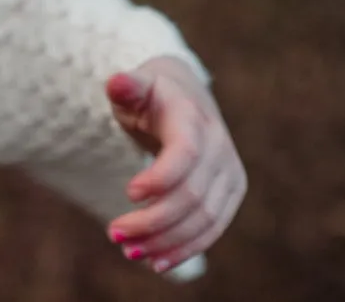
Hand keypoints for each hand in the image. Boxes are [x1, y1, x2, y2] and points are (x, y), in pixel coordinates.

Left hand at [103, 55, 245, 274]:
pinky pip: (213, 229)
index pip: (186, 154)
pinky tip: (157, 262)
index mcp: (193, 119)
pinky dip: (186, 249)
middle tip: (114, 234)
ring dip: (167, 242)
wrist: (185, 97)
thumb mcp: (135, 87)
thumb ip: (125, 87)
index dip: (160, 178)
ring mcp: (230, 173)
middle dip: (153, 221)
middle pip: (192, 196)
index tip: (127, 193)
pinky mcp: (230, 194)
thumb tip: (117, 82)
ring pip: (204, 219)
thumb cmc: (151, 94)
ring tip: (129, 252)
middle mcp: (219, 147)